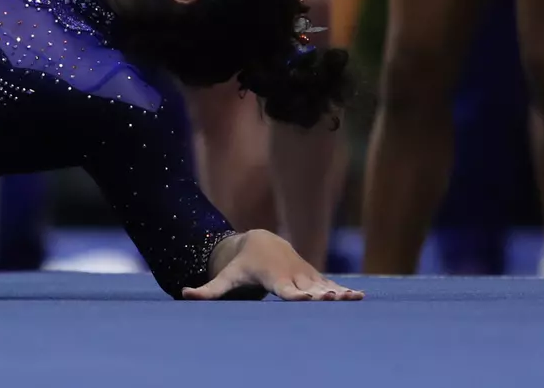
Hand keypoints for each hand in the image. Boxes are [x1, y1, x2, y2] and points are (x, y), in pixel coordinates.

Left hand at [184, 230, 363, 301]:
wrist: (262, 242)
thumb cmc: (242, 265)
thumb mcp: (226, 276)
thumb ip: (208, 289)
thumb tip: (183, 293)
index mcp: (273, 279)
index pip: (285, 290)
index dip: (296, 296)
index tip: (307, 299)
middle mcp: (292, 276)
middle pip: (308, 289)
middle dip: (321, 295)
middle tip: (334, 301)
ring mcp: (304, 276)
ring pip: (323, 286)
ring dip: (338, 293)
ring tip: (354, 299)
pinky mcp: (313, 277)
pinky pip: (330, 284)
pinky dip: (343, 291)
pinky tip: (360, 297)